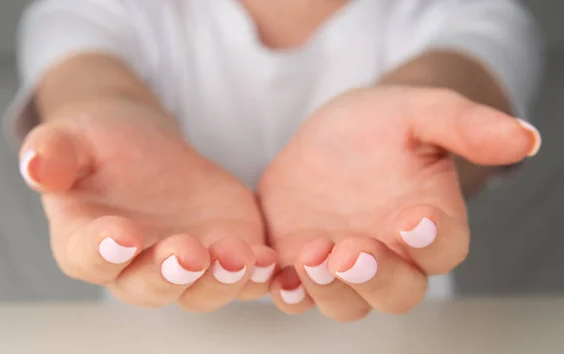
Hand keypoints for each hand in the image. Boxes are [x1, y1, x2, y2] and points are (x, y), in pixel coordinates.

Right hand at [19, 99, 275, 309]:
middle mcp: (136, 266)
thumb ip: (54, 153)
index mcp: (88, 242)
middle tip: (188, 254)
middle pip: (152, 287)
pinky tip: (270, 259)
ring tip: (239, 257)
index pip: (89, 257)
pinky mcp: (223, 252)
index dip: (103, 251)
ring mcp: (185, 264)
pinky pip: (243, 274)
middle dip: (171, 275)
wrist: (147, 149)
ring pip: (203, 289)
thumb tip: (35, 165)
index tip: (121, 235)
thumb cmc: (102, 147)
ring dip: (222, 280)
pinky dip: (257, 272)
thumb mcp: (73, 139)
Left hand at [258, 87, 539, 321]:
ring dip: (329, 288)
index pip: (443, 246)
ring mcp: (343, 264)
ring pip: (345, 302)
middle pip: (396, 292)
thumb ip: (466, 126)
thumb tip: (525, 138)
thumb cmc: (384, 125)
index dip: (432, 239)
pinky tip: (273, 273)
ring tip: (312, 254)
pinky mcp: (301, 262)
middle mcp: (391, 255)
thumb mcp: (420, 112)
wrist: (333, 134)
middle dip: (376, 277)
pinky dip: (287, 290)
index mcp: (429, 223)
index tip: (415, 220)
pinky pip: (295, 293)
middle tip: (353, 251)